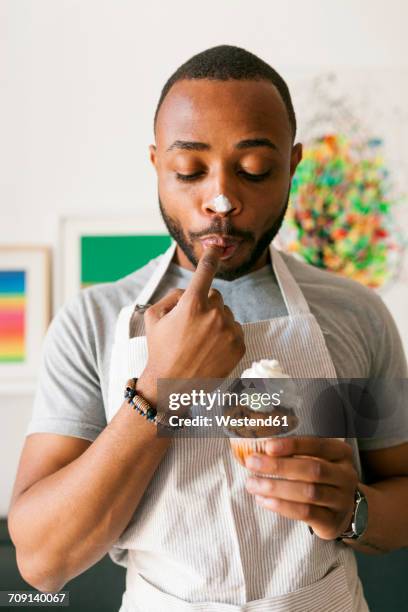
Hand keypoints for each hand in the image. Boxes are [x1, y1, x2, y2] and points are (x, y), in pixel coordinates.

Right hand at [137, 246, 244, 402]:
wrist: (172, 387)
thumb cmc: (160, 351)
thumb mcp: (153, 318)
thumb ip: (171, 296)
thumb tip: (187, 290)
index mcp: (192, 304)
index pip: (205, 272)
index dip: (210, 257)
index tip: (216, 247)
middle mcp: (214, 315)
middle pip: (216, 296)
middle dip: (205, 305)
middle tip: (190, 325)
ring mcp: (228, 331)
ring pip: (226, 314)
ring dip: (215, 322)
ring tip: (200, 342)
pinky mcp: (239, 345)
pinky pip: (235, 330)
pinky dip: (225, 336)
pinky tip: (211, 350)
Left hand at [244, 437, 357, 539]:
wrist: (345, 510)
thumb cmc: (323, 478)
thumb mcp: (317, 460)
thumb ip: (296, 453)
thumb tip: (260, 448)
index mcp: (341, 454)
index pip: (318, 445)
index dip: (293, 445)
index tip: (268, 446)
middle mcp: (346, 476)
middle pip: (312, 470)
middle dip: (279, 466)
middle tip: (252, 463)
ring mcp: (342, 500)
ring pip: (308, 492)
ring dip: (276, 487)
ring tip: (252, 484)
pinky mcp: (332, 522)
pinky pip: (306, 513)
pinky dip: (282, 506)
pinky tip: (264, 500)